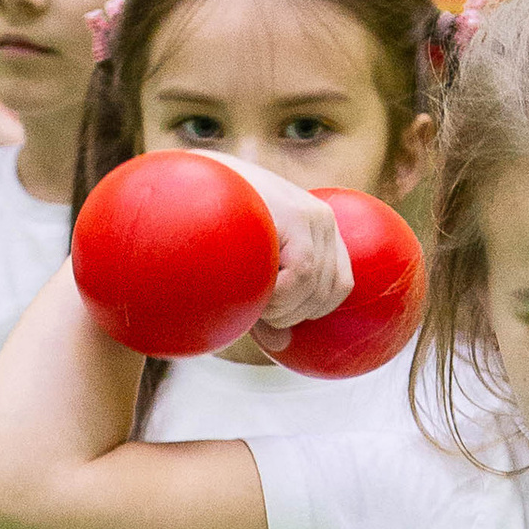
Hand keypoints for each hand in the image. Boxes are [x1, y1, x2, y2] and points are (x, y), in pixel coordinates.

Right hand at [190, 158, 352, 350]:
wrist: (188, 184)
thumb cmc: (212, 231)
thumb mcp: (249, 267)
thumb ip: (268, 302)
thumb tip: (281, 345)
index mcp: (320, 228)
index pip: (339, 285)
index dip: (310, 310)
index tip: (276, 311)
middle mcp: (322, 218)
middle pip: (328, 291)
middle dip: (291, 314)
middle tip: (257, 307)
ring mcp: (312, 214)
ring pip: (314, 286)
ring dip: (282, 306)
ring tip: (252, 295)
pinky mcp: (296, 214)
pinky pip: (302, 273)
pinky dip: (280, 293)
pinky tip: (255, 286)